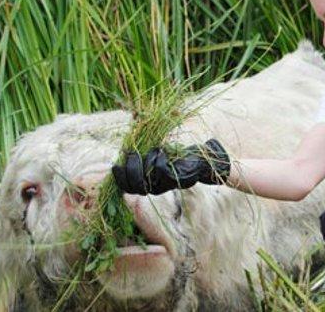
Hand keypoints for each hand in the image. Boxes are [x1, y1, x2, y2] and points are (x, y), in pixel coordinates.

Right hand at [111, 139, 229, 194]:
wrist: (209, 155)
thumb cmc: (184, 149)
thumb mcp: (160, 146)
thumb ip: (144, 144)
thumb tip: (127, 135)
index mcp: (152, 180)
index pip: (129, 188)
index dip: (120, 179)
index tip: (116, 165)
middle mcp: (160, 186)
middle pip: (136, 187)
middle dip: (130, 169)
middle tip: (132, 154)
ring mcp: (170, 183)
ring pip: (148, 180)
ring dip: (146, 162)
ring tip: (154, 150)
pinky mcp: (180, 178)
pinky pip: (161, 172)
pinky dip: (158, 160)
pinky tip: (163, 151)